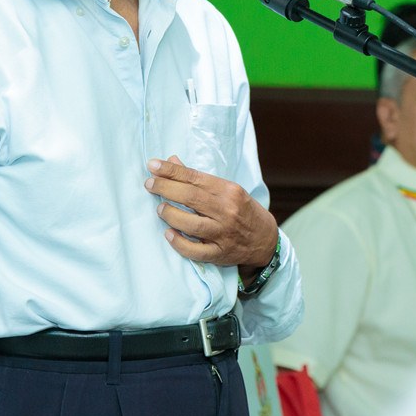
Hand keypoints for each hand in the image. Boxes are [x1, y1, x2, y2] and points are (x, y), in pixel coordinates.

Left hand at [145, 155, 278, 274]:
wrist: (265, 239)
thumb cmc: (243, 210)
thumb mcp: (228, 190)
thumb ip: (199, 179)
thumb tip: (172, 162)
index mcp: (229, 191)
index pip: (195, 177)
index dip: (172, 171)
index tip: (153, 165)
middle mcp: (227, 211)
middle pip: (191, 197)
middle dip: (166, 188)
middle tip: (150, 184)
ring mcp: (223, 234)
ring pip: (192, 224)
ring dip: (171, 214)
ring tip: (160, 208)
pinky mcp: (219, 253)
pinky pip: (196, 251)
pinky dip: (179, 243)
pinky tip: (168, 234)